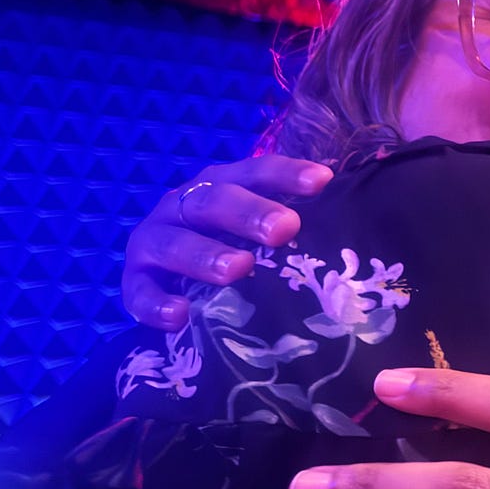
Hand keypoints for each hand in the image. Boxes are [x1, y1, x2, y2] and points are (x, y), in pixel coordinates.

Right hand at [123, 155, 332, 329]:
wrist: (166, 280)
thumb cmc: (229, 247)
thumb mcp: (256, 231)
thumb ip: (292, 223)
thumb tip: (356, 220)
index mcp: (220, 185)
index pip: (255, 172)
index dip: (286, 174)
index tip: (322, 182)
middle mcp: (183, 205)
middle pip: (214, 200)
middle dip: (249, 212)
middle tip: (285, 228)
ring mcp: (154, 241)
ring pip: (173, 242)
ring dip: (205, 254)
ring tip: (239, 268)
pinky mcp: (133, 281)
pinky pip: (139, 291)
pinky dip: (156, 304)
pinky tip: (180, 316)